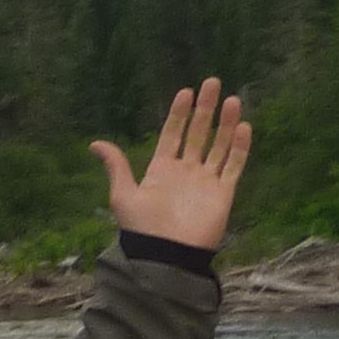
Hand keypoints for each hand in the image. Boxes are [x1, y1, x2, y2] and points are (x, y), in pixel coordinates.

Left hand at [91, 78, 252, 249]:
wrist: (165, 256)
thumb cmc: (142, 227)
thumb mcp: (123, 194)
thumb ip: (116, 166)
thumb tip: (95, 144)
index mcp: (162, 170)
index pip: (173, 134)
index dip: (179, 114)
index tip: (186, 92)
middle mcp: (186, 172)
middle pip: (198, 134)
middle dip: (205, 109)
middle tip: (212, 82)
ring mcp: (206, 182)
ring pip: (219, 146)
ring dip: (225, 123)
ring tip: (232, 99)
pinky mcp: (223, 194)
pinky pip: (233, 166)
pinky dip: (239, 148)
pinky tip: (243, 127)